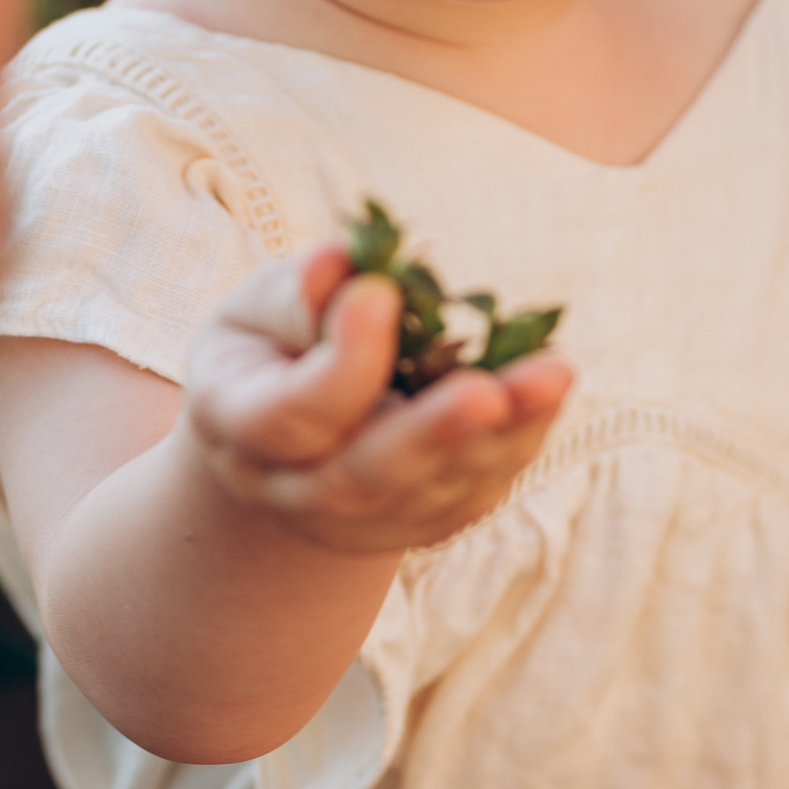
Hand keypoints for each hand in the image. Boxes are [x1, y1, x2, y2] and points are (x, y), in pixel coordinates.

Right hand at [183, 246, 570, 554]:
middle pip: (363, 478)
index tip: (380, 295)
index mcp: (236, 426)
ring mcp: (353, 522)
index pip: (291, 415)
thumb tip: (343, 263)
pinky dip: (515, 445)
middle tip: (490, 391)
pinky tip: (547, 394)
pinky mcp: (414, 525)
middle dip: (433, 434)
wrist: (283, 434)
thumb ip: (299, 292)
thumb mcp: (259, 305)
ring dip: (500, 438)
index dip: (339, 363)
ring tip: (552, 375)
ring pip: (431, 493)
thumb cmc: (271, 345)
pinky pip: (470, 496)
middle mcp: (291, 490)